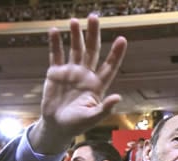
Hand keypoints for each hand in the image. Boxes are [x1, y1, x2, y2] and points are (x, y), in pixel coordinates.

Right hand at [30, 15, 127, 152]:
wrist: (57, 126)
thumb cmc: (77, 124)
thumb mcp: (92, 118)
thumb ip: (104, 108)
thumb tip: (118, 97)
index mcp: (97, 85)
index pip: (109, 66)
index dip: (116, 54)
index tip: (122, 39)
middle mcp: (86, 75)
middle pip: (92, 51)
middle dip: (93, 34)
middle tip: (94, 17)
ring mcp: (71, 72)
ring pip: (75, 49)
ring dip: (75, 35)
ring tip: (74, 21)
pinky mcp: (56, 73)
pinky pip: (56, 55)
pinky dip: (55, 43)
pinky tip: (54, 31)